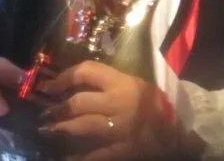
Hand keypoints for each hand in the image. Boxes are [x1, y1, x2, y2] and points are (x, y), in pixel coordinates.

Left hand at [39, 61, 183, 159]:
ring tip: (47, 131)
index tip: (48, 86)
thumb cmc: (154, 103)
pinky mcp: (125, 149)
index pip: (86, 72)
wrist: (181, 129)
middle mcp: (119, 103)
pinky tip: (66, 158)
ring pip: (84, 126)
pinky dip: (80, 157)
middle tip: (43, 114)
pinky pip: (98, 154)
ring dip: (62, 129)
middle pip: (80, 102)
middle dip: (58, 108)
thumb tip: (72, 85)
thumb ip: (107, 83)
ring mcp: (121, 128)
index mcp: (122, 82)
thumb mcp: (133, 84)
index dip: (63, 77)